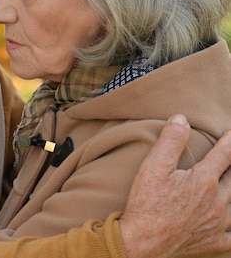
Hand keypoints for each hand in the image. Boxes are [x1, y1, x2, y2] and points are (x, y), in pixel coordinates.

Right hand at [120, 114, 230, 257]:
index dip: (230, 141)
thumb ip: (170, 141)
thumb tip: (182, 119)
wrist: (141, 242)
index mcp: (204, 181)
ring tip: (228, 183)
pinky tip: (229, 221)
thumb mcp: (153, 167)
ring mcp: (218, 224)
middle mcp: (218, 202)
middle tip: (229, 159)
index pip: (225, 154)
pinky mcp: (214, 242)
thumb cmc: (145, 204)